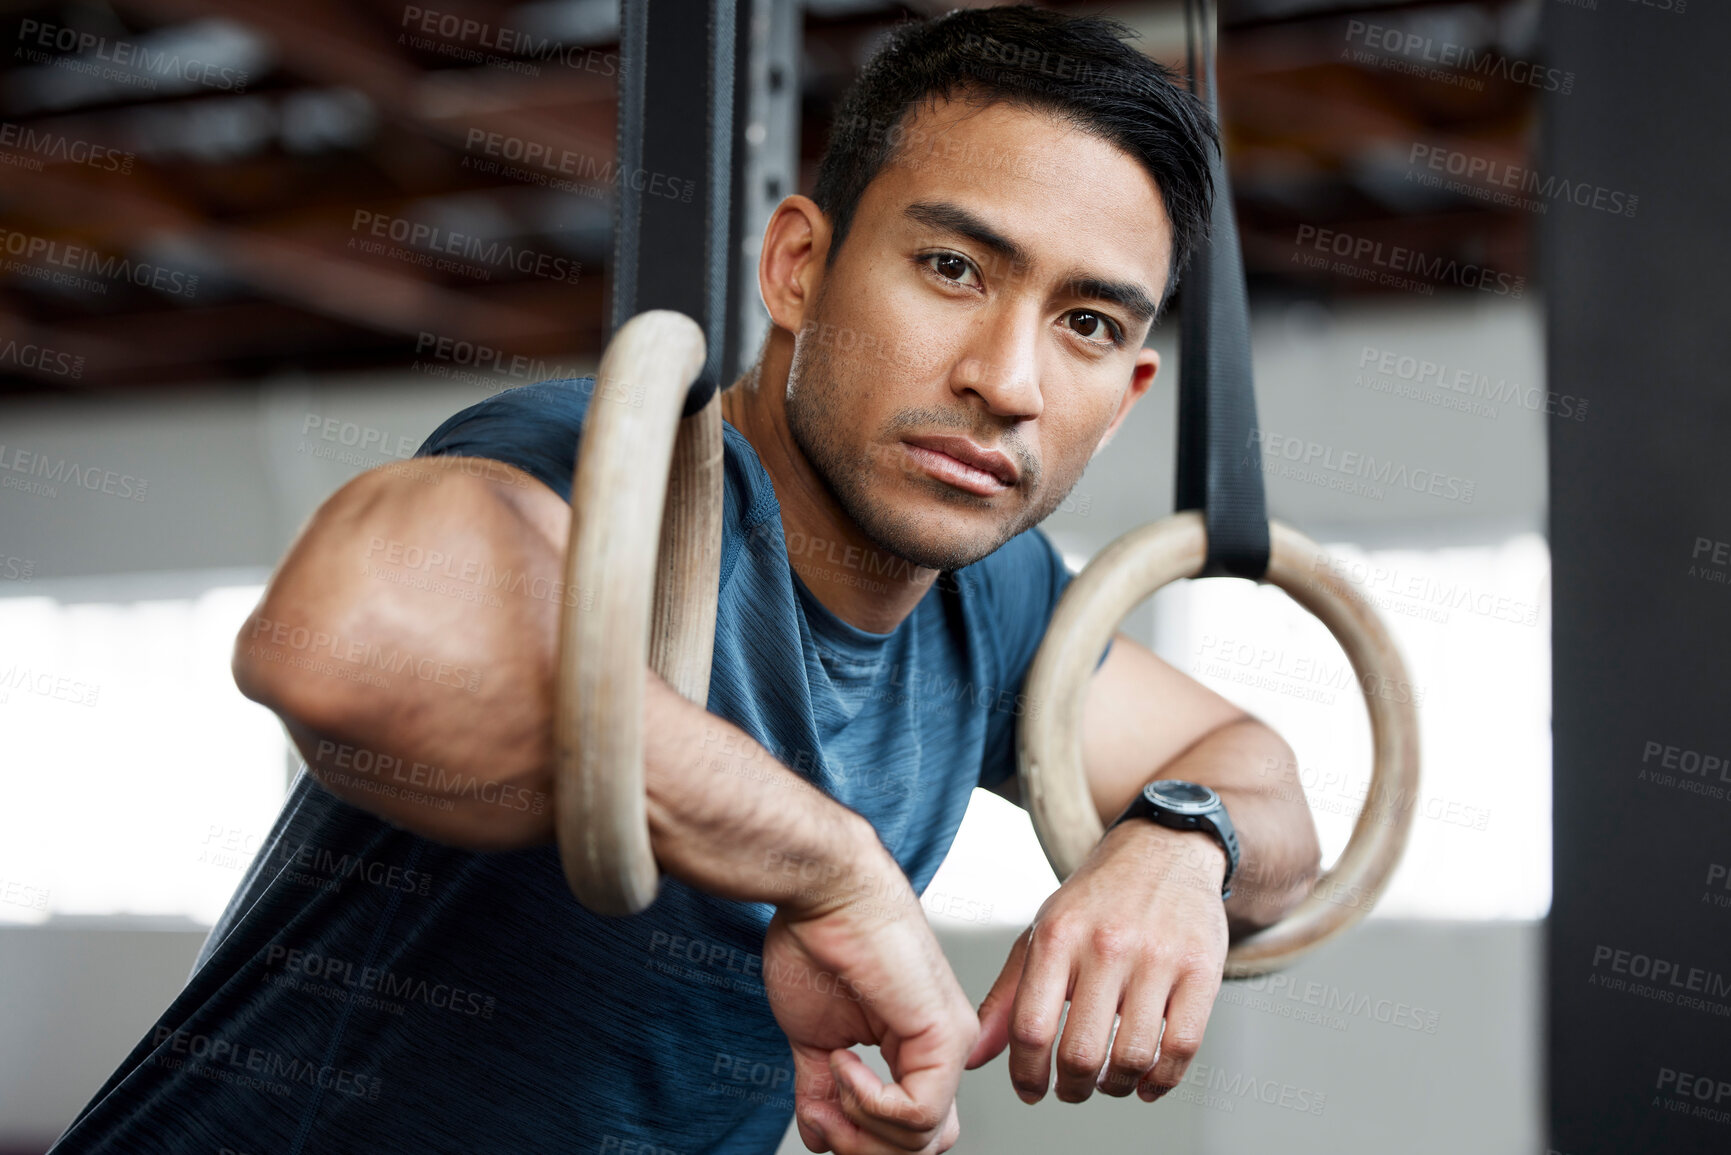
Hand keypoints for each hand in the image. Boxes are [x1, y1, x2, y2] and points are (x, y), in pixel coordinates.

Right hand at [763, 856, 977, 1152]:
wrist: (824, 892)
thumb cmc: (819, 942)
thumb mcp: (816, 1038)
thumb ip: (823, 1090)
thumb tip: (821, 1137)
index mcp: (916, 1047)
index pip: (913, 1129)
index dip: (863, 1138)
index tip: (821, 1115)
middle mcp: (942, 1047)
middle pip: (924, 1145)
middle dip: (864, 1147)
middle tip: (825, 1117)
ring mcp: (950, 1041)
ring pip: (923, 1139)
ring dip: (861, 1125)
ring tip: (833, 1074)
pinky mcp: (945, 1034)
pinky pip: (917, 1112)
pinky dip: (868, 1102)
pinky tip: (844, 1060)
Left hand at [964, 821, 1228, 1102]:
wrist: (1164, 849)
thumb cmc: (1097, 899)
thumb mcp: (1042, 933)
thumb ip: (1007, 996)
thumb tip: (974, 1056)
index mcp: (1058, 935)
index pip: (1030, 1026)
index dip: (1026, 1074)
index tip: (1030, 1090)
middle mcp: (1107, 943)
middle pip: (1081, 1051)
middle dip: (1071, 1088)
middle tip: (1071, 1089)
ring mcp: (1158, 957)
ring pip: (1132, 1056)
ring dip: (1115, 1087)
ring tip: (1107, 1083)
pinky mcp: (1202, 970)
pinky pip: (1181, 1047)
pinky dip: (1161, 1080)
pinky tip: (1146, 1082)